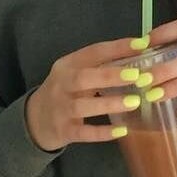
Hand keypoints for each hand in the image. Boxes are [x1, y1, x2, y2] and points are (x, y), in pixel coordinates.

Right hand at [26, 35, 147, 150]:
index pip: (93, 52)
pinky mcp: (63, 131)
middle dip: (111, 75)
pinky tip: (122, 130)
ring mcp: (60, 109)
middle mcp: (62, 84)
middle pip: (83, 78)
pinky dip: (102, 132)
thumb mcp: (76, 72)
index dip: (117, 47)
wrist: (34, 120)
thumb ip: (101, 64)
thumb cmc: (66, 91)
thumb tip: (141, 53)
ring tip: (135, 102)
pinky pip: (84, 132)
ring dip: (109, 103)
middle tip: (137, 75)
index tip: (142, 44)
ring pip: (83, 106)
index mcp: (68, 65)